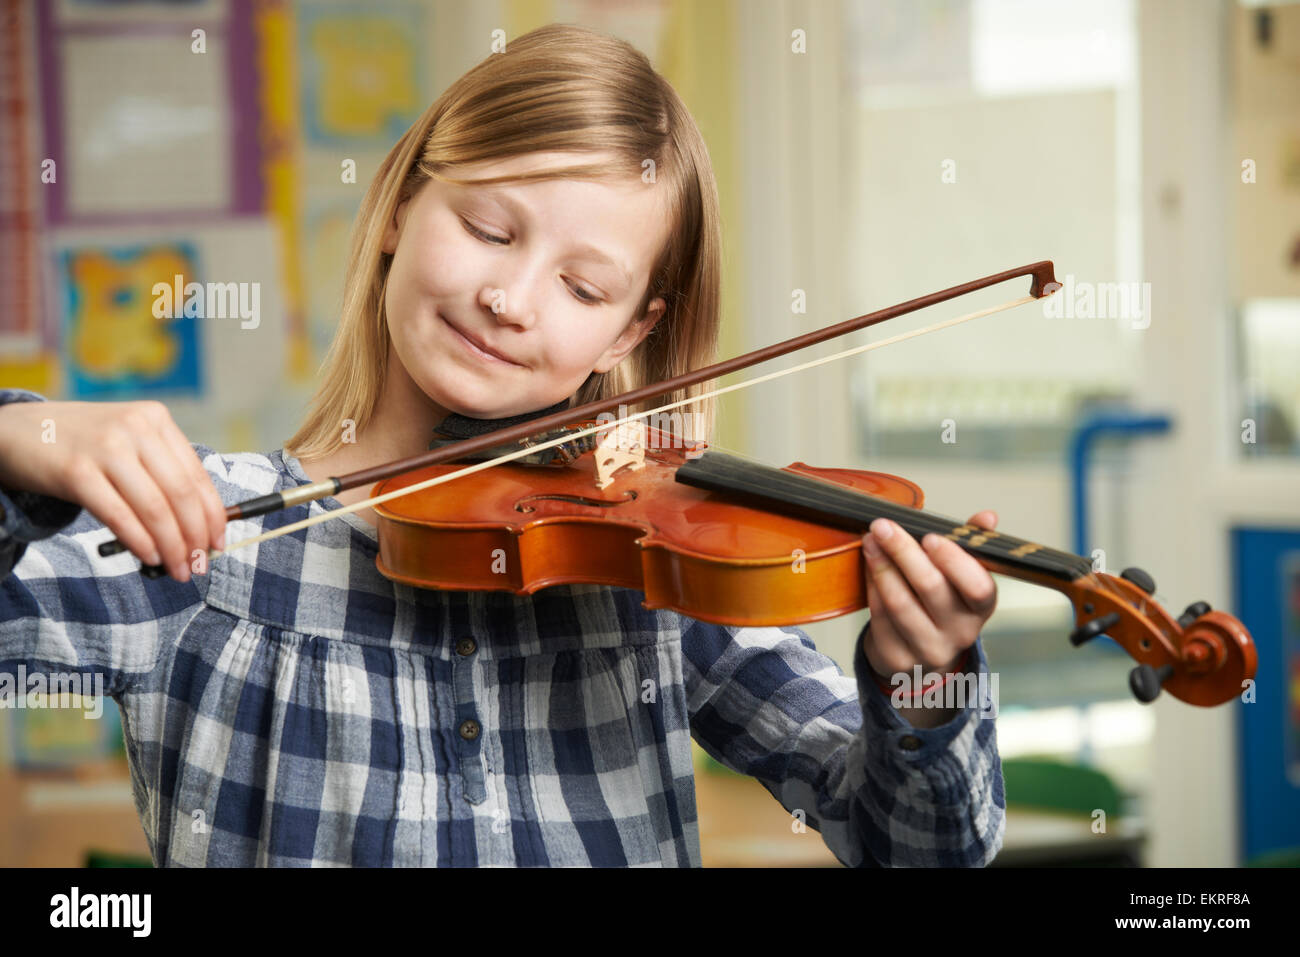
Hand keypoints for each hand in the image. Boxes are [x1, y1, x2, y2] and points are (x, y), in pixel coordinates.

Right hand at [0, 400, 225, 581]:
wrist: (15, 431)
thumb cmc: (81, 444)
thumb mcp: (127, 443)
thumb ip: (160, 472)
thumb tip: (198, 524)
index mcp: (155, 419)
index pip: (197, 475)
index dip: (213, 514)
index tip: (219, 541)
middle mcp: (135, 428)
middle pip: (181, 494)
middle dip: (195, 536)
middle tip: (200, 564)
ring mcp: (105, 447)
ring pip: (154, 508)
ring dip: (171, 546)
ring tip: (177, 568)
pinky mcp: (76, 471)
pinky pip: (118, 515)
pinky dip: (140, 541)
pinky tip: (150, 557)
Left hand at [861, 511, 998, 682]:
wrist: (920, 654)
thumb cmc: (941, 604)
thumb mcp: (961, 576)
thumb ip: (971, 544)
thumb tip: (987, 517)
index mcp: (980, 608)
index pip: (978, 588)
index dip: (954, 561)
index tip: (929, 536)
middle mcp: (960, 633)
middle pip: (931, 588)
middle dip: (903, 552)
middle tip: (883, 526)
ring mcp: (929, 650)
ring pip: (900, 603)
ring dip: (881, 566)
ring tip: (870, 541)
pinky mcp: (898, 658)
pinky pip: (880, 617)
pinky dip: (872, 587)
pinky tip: (869, 566)